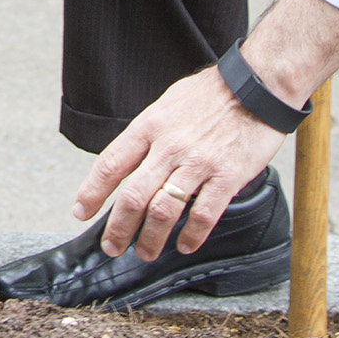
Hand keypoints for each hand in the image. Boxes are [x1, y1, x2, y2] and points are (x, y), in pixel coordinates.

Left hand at [74, 0, 338, 258]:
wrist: (256, 85)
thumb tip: (125, 164)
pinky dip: (191, 236)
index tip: (81, 212)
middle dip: (118, 228)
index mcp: (150, 125)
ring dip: (151, 239)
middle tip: (112, 247)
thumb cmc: (209, 95)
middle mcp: (169, 146)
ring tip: (146, 253)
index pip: (111, 163)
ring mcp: (198, 162)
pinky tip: (185, 245)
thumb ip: (147, 135)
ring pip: (164, 211)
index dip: (92, 192)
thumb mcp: (167, 105)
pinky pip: (204, 214)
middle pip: (133, 196)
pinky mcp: (227, 175)